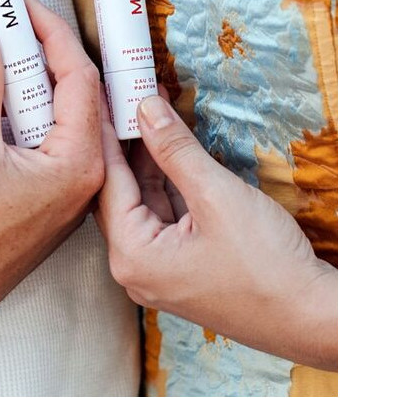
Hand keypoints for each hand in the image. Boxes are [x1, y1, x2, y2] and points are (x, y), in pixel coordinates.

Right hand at [0, 0, 103, 343]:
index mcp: (79, 164)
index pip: (80, 79)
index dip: (53, 35)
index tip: (23, 7)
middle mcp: (84, 179)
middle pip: (74, 95)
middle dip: (41, 54)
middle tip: (7, 23)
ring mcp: (66, 193)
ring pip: (59, 119)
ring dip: (30, 84)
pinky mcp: (45, 201)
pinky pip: (46, 142)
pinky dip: (24, 114)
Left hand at [95, 90, 336, 369]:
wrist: (311, 318)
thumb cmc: (267, 266)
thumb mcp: (216, 195)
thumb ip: (175, 150)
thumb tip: (146, 109)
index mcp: (132, 256)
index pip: (108, 182)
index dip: (108, 134)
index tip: (105, 97)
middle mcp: (135, 270)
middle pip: (120, 194)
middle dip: (128, 145)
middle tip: (127, 99)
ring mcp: (158, 274)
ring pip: (144, 205)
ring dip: (150, 163)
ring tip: (151, 115)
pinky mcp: (181, 272)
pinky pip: (164, 220)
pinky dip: (169, 186)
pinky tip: (174, 153)